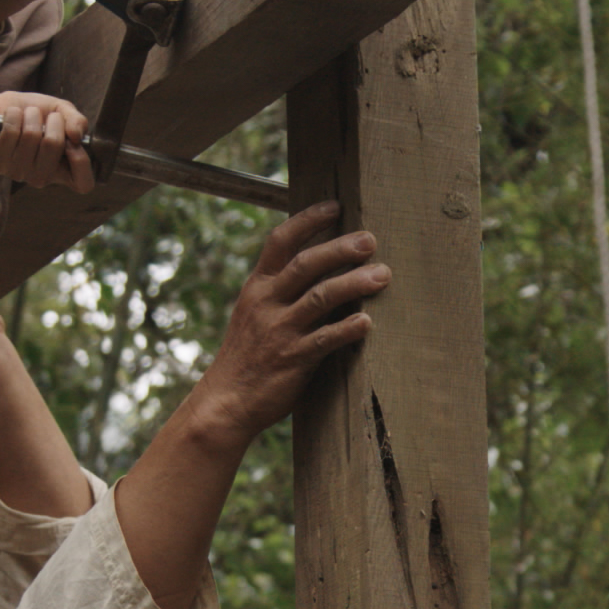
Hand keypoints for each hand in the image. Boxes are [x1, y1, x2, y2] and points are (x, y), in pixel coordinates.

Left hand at [0, 94, 98, 192]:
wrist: (0, 108)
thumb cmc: (34, 115)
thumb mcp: (62, 112)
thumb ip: (77, 121)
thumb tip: (77, 135)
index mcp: (62, 172)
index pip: (83, 184)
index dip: (81, 160)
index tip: (72, 141)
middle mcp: (40, 178)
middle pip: (54, 145)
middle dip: (52, 120)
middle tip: (48, 117)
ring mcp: (17, 172)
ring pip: (31, 135)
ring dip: (31, 114)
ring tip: (26, 115)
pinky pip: (11, 131)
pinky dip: (13, 114)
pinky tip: (10, 116)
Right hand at [175, 204, 385, 446]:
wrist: (225, 402)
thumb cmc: (247, 356)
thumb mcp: (254, 314)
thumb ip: (281, 291)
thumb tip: (320, 269)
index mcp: (257, 287)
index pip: (280, 241)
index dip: (307, 220)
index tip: (335, 206)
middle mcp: (266, 303)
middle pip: (306, 264)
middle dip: (340, 248)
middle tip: (370, 239)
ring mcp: (279, 331)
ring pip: (320, 297)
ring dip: (354, 283)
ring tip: (383, 274)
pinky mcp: (292, 360)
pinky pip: (324, 340)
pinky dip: (347, 329)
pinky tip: (368, 322)